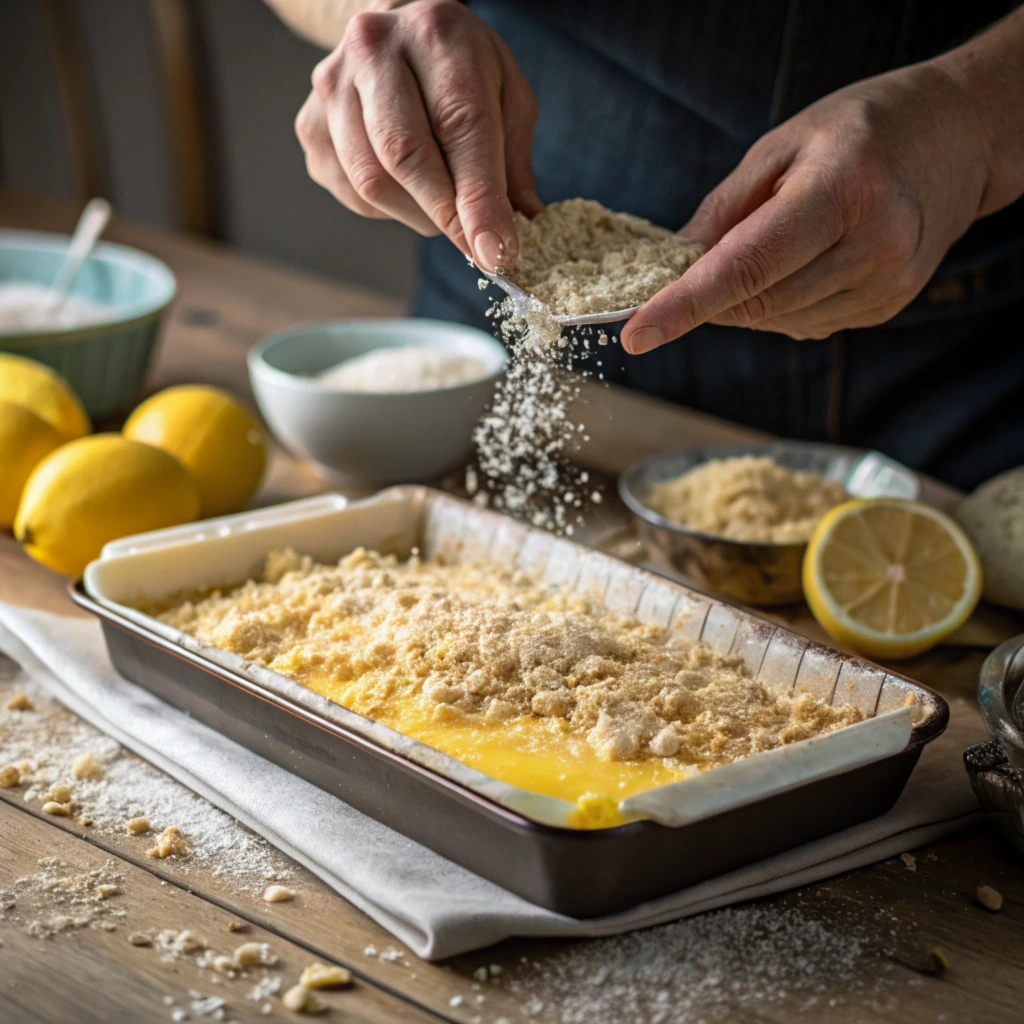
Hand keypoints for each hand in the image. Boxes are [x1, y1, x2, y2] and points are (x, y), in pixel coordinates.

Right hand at [295, 0, 541, 270]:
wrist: (395, 32)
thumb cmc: (459, 68)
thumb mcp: (507, 93)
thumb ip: (513, 158)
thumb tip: (521, 219)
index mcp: (436, 34)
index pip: (459, 127)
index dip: (478, 199)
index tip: (495, 252)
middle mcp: (375, 50)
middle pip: (405, 156)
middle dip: (446, 216)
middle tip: (476, 249)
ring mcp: (333, 88)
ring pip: (374, 183)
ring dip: (419, 215)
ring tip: (445, 206)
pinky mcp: (311, 126)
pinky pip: (354, 194)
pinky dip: (390, 209)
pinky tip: (408, 189)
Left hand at [620, 61, 997, 350]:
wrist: (959, 139)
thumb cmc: (863, 130)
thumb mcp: (784, 145)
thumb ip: (725, 210)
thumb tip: (673, 266)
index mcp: (843, 191)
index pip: (746, 267)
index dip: (684, 306)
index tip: (636, 334)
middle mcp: (873, 245)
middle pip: (756, 304)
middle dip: (709, 298)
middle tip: (692, 270)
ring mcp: (886, 284)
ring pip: (776, 322)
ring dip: (745, 300)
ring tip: (769, 247)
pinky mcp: (886, 307)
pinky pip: (804, 325)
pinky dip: (779, 305)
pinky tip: (799, 265)